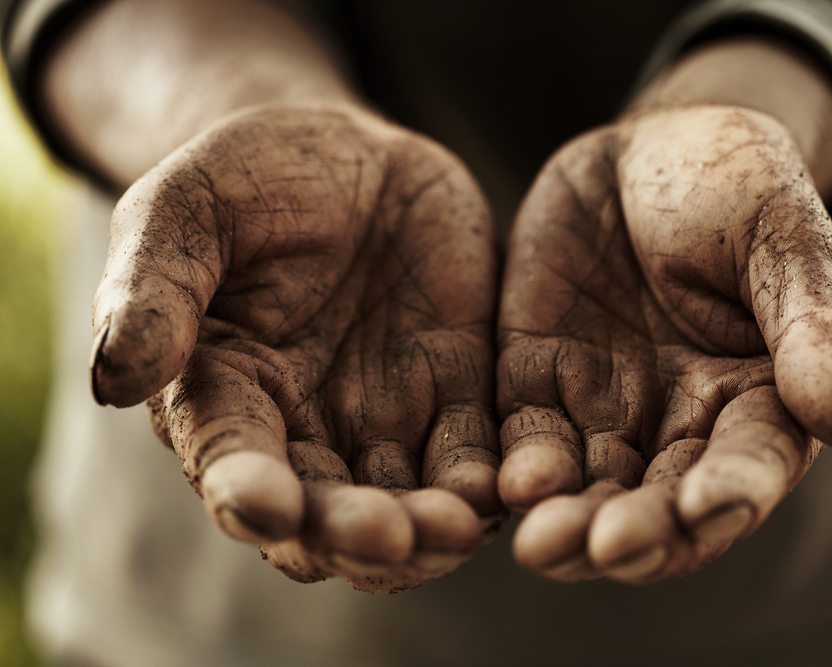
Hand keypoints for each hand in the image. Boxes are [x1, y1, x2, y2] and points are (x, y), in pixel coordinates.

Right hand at [90, 104, 501, 591]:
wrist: (346, 155)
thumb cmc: (248, 179)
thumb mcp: (186, 209)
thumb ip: (154, 288)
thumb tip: (116, 376)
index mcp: (227, 398)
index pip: (233, 467)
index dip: (249, 496)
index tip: (268, 507)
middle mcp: (306, 431)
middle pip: (327, 516)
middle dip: (355, 535)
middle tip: (390, 534)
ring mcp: (386, 420)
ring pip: (408, 508)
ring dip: (432, 531)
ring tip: (460, 522)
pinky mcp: (456, 394)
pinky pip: (476, 456)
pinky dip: (493, 482)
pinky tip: (513, 483)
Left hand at [497, 106, 831, 582]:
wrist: (640, 151)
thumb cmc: (731, 182)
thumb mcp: (780, 232)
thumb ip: (810, 322)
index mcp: (758, 396)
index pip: (751, 464)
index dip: (730, 492)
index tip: (702, 506)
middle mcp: (681, 422)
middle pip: (662, 503)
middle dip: (638, 533)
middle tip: (607, 548)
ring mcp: (606, 410)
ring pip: (590, 491)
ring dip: (570, 526)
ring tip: (543, 544)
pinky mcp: (538, 386)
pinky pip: (527, 442)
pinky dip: (520, 473)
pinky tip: (508, 488)